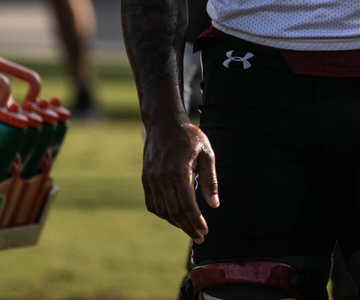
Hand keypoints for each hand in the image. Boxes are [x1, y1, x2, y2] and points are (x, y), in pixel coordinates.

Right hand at [141, 120, 218, 241]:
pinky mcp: (146, 178)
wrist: (164, 122)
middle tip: (199, 237)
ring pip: (162, 210)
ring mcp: (151, 179)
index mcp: (178, 171)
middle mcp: (162, 177)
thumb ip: (210, 180)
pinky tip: (174, 216)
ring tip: (189, 227)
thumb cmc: (189, 136)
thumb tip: (214, 205)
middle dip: (188, 227)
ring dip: (176, 223)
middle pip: (175, 212)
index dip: (196, 221)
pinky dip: (163, 213)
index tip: (205, 231)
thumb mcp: (206, 153)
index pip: (187, 205)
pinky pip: (152, 204)